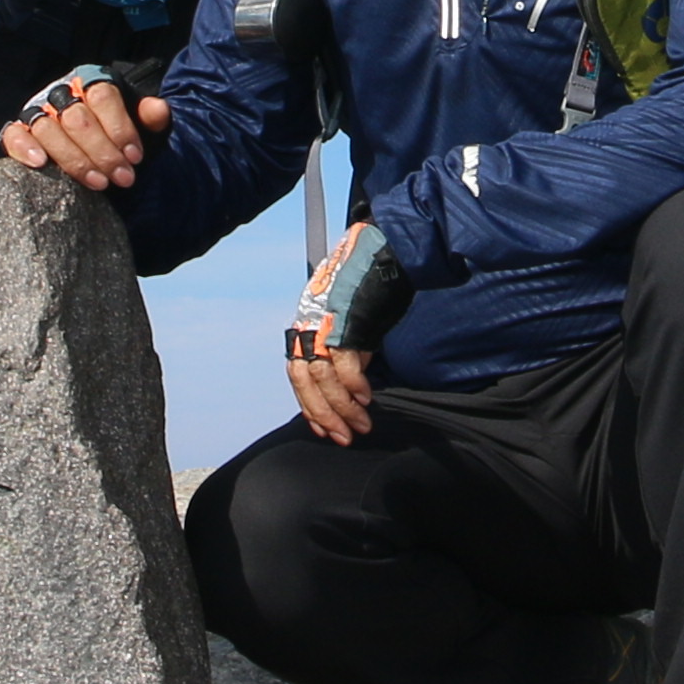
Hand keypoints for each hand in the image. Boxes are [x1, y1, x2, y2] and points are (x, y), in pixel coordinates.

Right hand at [0, 77, 167, 192]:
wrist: (99, 156)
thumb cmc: (119, 140)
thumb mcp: (142, 129)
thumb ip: (150, 118)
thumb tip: (158, 109)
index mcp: (93, 84)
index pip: (102, 96)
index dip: (119, 128)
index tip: (135, 157)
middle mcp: (63, 94)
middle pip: (77, 118)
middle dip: (102, 152)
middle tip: (122, 178)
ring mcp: (38, 112)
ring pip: (48, 129)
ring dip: (74, 159)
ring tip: (98, 182)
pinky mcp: (20, 132)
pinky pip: (14, 135)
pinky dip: (24, 147)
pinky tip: (41, 163)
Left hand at [284, 221, 406, 443]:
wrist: (384, 245)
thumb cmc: (372, 280)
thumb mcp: (354, 318)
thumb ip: (348, 345)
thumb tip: (354, 379)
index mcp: (310, 323)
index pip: (298, 373)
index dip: (310, 404)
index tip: (325, 428)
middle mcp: (311, 324)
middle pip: (304, 380)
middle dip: (323, 415)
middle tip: (343, 437)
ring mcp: (325, 322)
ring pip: (323, 378)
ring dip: (342, 408)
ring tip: (362, 426)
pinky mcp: (345, 321)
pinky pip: (346, 365)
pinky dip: (356, 387)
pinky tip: (367, 400)